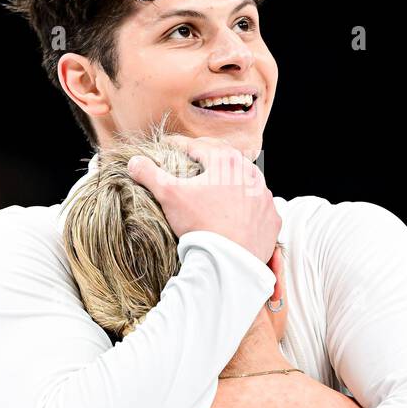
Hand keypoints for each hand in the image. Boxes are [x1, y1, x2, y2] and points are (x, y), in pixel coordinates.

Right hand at [126, 135, 280, 265]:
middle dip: (205, 157)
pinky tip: (236, 211)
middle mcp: (250, 173)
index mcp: (226, 161)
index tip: (165, 146)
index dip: (177, 145)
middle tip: (189, 161)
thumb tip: (134, 162)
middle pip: (223, 158)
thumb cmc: (201, 225)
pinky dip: (246, 204)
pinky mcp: (271, 217)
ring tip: (214, 186)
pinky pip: (258, 204)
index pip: (196, 145)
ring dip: (229, 180)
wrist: (229, 262)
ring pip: (244, 180)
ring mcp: (264, 196)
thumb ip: (151, 174)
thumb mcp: (170, 196)